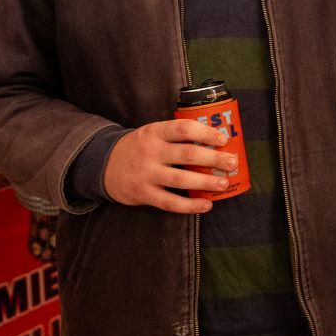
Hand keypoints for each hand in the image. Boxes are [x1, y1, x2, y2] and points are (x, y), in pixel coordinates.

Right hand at [103, 119, 234, 213]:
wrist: (103, 165)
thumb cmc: (138, 148)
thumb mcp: (152, 133)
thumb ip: (175, 136)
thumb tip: (214, 143)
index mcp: (154, 132)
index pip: (183, 129)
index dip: (206, 133)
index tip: (223, 139)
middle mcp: (150, 151)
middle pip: (187, 154)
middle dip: (214, 159)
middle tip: (232, 162)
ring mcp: (146, 174)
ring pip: (181, 180)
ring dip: (206, 182)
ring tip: (223, 183)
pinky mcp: (143, 194)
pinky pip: (170, 202)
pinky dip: (191, 206)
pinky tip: (207, 204)